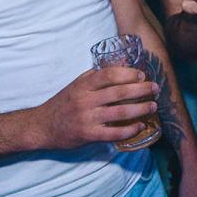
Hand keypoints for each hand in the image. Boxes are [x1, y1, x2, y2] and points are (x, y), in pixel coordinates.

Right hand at [34, 67, 158, 149]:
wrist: (41, 126)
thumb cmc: (63, 103)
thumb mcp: (77, 84)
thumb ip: (97, 75)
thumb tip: (123, 61)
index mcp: (83, 85)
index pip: (109, 75)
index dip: (128, 73)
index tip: (142, 75)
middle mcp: (85, 100)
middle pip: (118, 93)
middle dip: (141, 90)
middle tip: (155, 88)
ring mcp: (87, 118)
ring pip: (119, 113)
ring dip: (140, 109)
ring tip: (153, 106)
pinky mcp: (88, 135)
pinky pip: (113, 133)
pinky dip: (129, 130)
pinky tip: (140, 126)